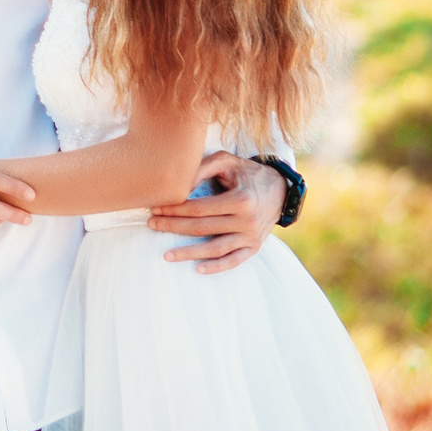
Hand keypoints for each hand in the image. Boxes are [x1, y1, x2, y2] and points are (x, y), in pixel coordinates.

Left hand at [146, 151, 282, 274]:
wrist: (280, 190)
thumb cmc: (246, 173)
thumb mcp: (226, 162)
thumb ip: (202, 169)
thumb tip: (178, 185)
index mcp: (241, 199)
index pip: (199, 208)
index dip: (175, 209)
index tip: (155, 208)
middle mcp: (248, 221)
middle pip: (203, 228)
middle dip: (174, 227)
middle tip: (151, 225)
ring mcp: (252, 237)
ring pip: (216, 249)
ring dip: (189, 253)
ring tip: (166, 255)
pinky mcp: (255, 247)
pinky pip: (234, 261)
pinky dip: (216, 267)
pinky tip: (197, 269)